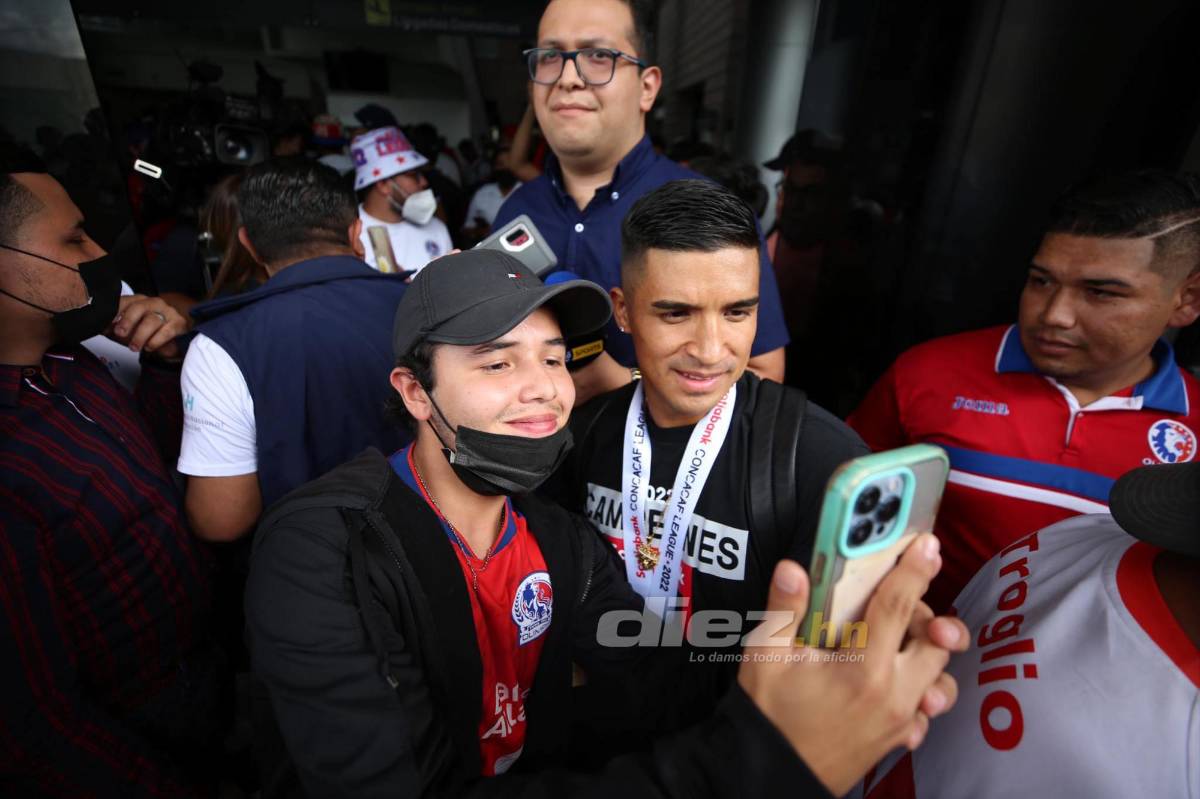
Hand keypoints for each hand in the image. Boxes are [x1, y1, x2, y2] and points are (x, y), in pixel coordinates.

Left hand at [109, 295, 190, 359]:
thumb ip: (112, 327)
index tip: (107, 325)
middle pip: (139, 307)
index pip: (124, 302)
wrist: (171, 338)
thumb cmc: (146, 332)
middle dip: (128, 321)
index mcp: (138, 301)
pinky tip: (149, 347)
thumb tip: (97, 328)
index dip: (115, 312)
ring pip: (152, 320)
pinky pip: (167, 330)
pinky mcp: (179, 323)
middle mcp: (153, 303)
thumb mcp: (126, 330)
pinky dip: (156, 340)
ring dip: (140, 336)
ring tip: (134, 348)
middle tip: (120, 334)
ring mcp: (167, 311)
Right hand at [737, 534, 967, 796]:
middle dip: (924, 614)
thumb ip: (785, 608)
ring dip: (927, 656)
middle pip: (935, 641)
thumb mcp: (765, 655)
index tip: (928, 545)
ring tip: (897, 645)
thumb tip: (794, 568)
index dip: (914, 571)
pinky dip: (920, 694)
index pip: (898, 607)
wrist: (769, 775)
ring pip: (941, 678)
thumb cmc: (768, 715)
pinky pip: (927, 712)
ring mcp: (901, 720)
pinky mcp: (898, 739)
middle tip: (894, 604)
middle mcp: (894, 694)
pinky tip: (893, 686)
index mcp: (865, 668)